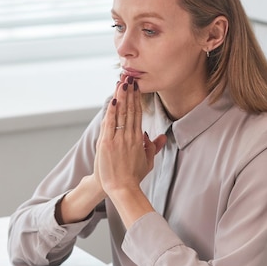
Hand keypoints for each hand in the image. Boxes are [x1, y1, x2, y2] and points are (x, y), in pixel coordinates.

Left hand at [96, 75, 165, 200]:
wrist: (122, 188)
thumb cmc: (133, 176)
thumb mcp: (148, 162)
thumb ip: (153, 147)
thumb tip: (159, 136)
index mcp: (139, 139)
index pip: (137, 114)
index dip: (136, 99)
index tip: (135, 86)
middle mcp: (130, 137)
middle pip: (130, 110)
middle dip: (129, 93)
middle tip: (128, 77)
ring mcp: (118, 139)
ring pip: (120, 114)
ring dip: (121, 97)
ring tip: (121, 83)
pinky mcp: (107, 144)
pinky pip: (110, 124)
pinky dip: (111, 112)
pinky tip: (113, 101)